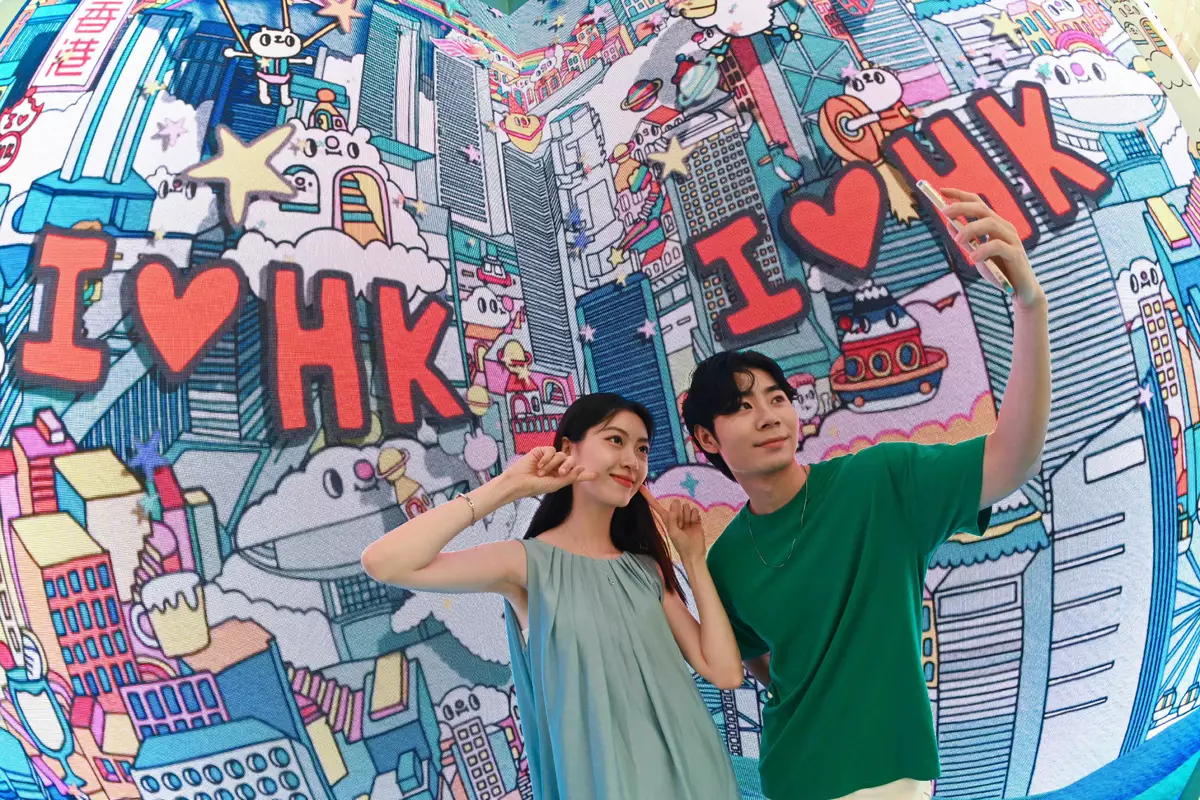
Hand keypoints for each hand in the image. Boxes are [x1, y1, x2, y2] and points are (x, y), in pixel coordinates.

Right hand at [499, 446, 596, 499]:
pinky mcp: (541, 451)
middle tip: (561, 473)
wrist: (519, 481)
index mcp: (560, 476)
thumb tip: (582, 468)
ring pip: (561, 455)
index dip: (586, 475)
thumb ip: (570, 477)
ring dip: (553, 464)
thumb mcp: (555, 484)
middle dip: (568, 466)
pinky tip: (539, 465)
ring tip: (542, 472)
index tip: (598, 475)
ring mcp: (549, 458)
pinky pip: (551, 450)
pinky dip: (547, 458)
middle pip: (570, 461)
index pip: (575, 474)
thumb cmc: (535, 486)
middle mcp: (556, 466)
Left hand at [640, 487, 704, 562]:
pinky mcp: (694, 517)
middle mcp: (675, 515)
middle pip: (677, 503)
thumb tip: (674, 504)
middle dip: (680, 513)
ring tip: (687, 527)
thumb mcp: (673, 533)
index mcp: (666, 518)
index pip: (656, 505)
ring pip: (687, 506)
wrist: (694, 552)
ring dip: (688, 517)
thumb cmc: (681, 545)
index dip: (648, 496)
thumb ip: (672, 519)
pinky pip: (694, 510)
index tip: (641, 487)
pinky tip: (694, 525)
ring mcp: (685, 516)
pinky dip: (694, 517)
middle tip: (681, 526)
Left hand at [941, 188, 1044, 309]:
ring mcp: (1011, 239)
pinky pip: (998, 246)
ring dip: (970, 229)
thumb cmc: (998, 270)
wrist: (1020, 291)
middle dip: (962, 207)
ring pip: (990, 223)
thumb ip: (966, 240)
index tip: (941, 191)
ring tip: (958, 241)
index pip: (977, 203)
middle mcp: (1004, 227)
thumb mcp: (977, 254)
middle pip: (982, 209)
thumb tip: (949, 224)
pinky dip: (983, 250)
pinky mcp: (1015, 254)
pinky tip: (974, 258)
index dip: (960, 195)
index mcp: (994, 224)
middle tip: (944, 212)